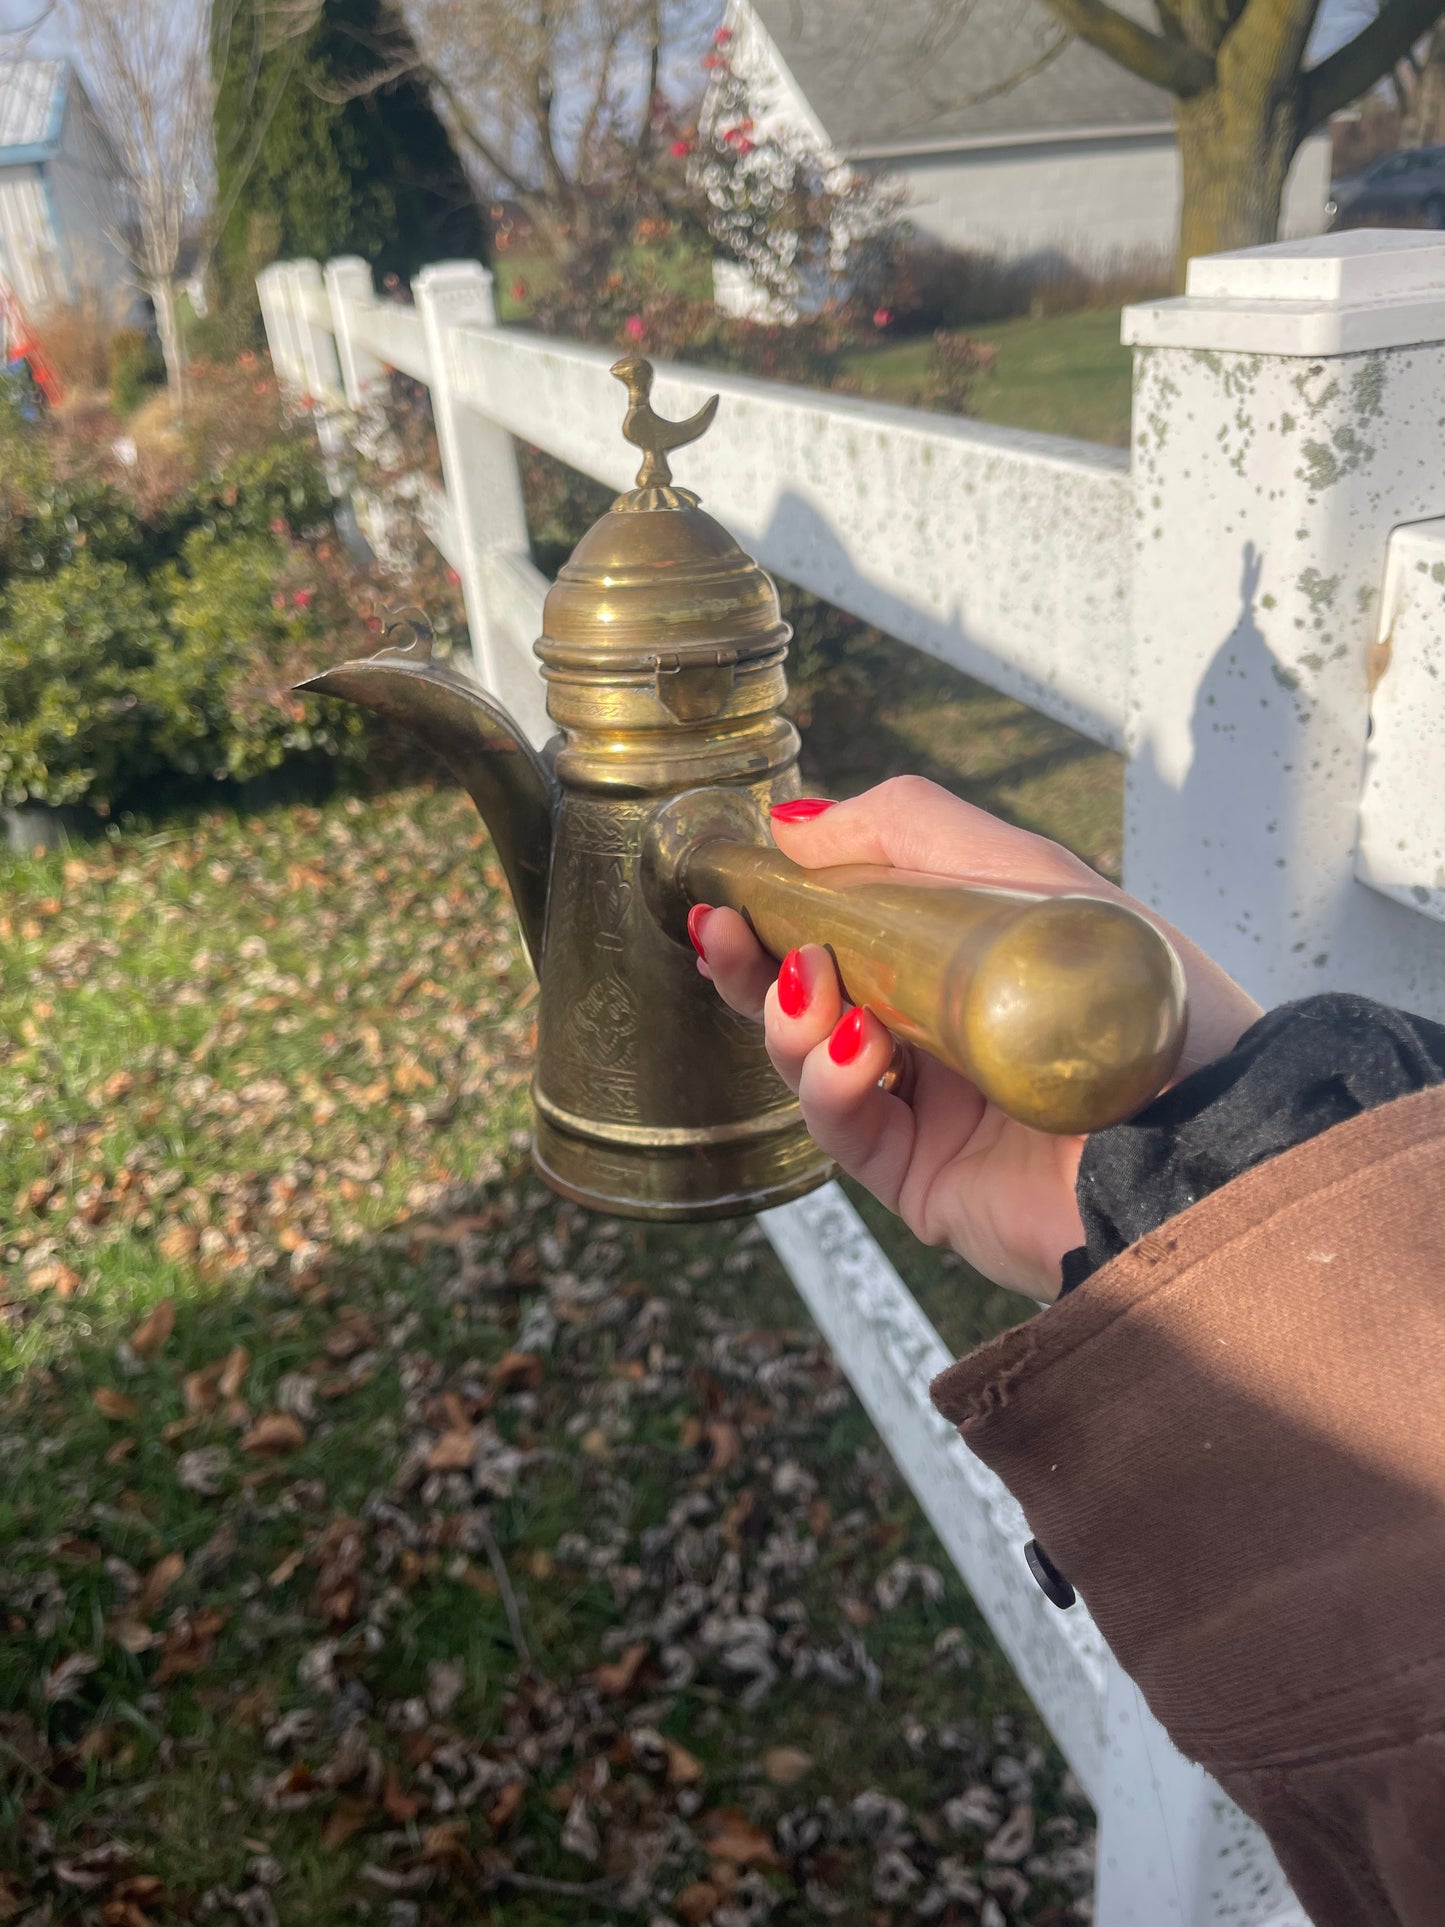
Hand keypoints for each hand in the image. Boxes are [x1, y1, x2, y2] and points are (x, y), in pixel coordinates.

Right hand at [692, 778, 1261, 1298]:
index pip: (838, 932)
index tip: (727, 881)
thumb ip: (908, 831)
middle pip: (805, 1000)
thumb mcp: (1018, 869)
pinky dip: (832, 1082)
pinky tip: (855, 1046)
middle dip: (749, 965)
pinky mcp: (922, 1180)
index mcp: (953, 963)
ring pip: (809, 1064)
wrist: (1199, 1121)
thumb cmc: (1129, 986)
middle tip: (717, 929)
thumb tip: (794, 822)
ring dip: (786, 1020)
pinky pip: (845, 1130)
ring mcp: (925, 1112)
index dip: (775, 909)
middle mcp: (932, 1037)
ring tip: (809, 987)